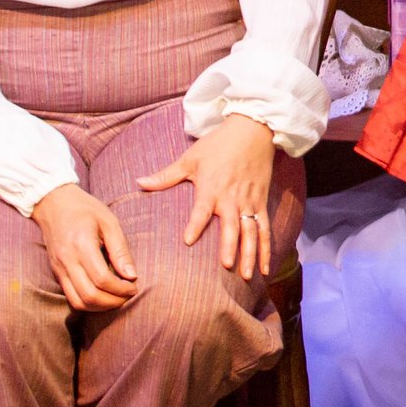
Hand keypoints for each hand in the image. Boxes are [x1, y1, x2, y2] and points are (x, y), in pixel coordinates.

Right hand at [29, 183, 139, 312]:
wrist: (53, 203)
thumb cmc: (84, 208)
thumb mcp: (108, 221)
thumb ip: (120, 249)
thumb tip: (132, 276)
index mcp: (81, 244)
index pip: (102, 279)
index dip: (121, 289)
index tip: (134, 286)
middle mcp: (67, 260)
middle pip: (90, 295)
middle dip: (113, 302)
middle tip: (128, 295)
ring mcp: (59, 268)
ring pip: (78, 302)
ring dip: (100, 307)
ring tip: (117, 299)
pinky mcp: (56, 273)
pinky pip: (71, 297)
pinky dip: (88, 303)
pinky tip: (102, 296)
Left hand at [141, 115, 277, 281]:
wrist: (253, 130)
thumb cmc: (218, 144)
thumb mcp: (190, 158)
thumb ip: (166, 175)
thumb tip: (139, 182)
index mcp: (212, 187)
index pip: (202, 209)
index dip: (195, 224)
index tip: (188, 240)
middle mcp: (232, 197)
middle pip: (232, 225)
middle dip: (230, 246)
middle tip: (226, 266)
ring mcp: (249, 201)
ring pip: (251, 232)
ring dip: (251, 254)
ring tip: (248, 276)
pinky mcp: (261, 202)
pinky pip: (264, 228)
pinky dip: (266, 249)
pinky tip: (265, 269)